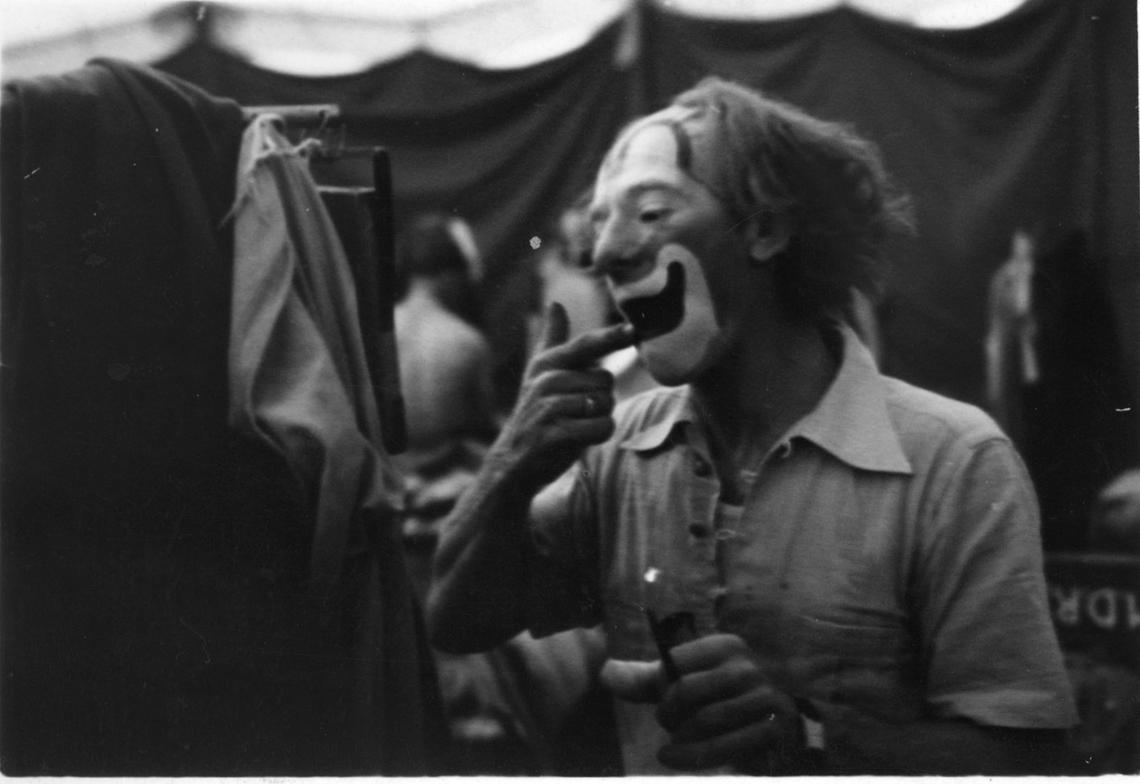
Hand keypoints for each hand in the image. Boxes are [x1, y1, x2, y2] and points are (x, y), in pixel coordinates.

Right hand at [491, 302, 634, 489]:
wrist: (512, 463)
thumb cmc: (536, 416)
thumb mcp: (539, 375)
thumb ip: (552, 340)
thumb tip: (555, 303)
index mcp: (547, 364)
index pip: (586, 345)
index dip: (611, 337)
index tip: (633, 330)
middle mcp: (546, 381)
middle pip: (606, 380)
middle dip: (601, 398)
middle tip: (577, 412)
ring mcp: (548, 407)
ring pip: (605, 404)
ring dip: (599, 419)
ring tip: (575, 425)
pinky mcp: (554, 434)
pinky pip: (600, 427)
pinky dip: (598, 435)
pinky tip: (579, 440)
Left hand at [600, 634, 800, 771]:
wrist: (773, 730)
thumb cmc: (718, 702)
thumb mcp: (684, 686)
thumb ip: (645, 679)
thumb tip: (604, 672)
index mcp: (726, 646)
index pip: (676, 662)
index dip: (658, 685)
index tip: (660, 699)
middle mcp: (748, 667)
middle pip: (687, 690)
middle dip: (667, 713)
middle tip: (666, 723)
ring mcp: (765, 698)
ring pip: (706, 720)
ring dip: (680, 738)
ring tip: (671, 744)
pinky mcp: (774, 729)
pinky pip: (725, 745)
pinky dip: (693, 756)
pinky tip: (672, 758)